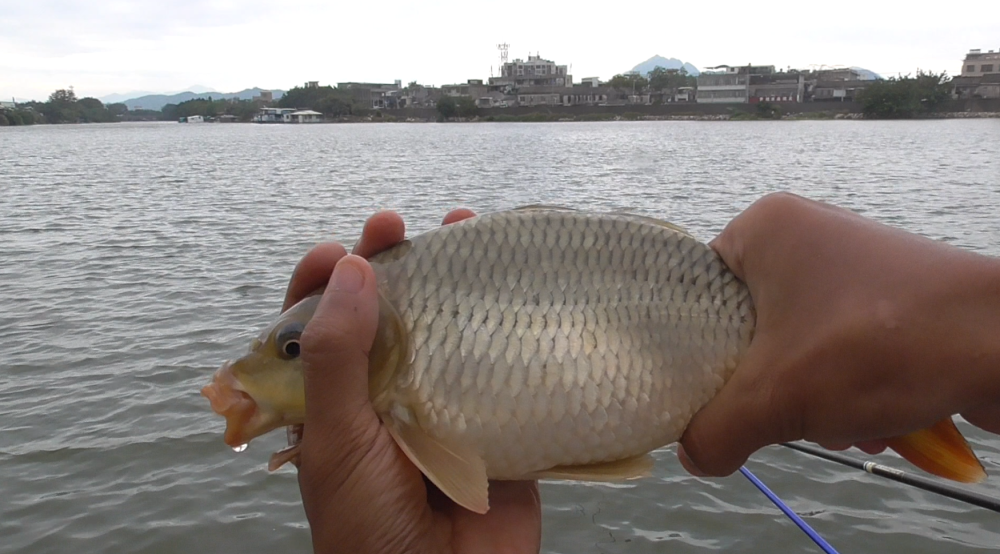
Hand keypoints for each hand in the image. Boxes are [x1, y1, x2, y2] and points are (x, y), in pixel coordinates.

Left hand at [283, 209, 541, 553]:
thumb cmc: (365, 525)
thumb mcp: (335, 438)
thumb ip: (336, 359)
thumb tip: (354, 270)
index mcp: (333, 400)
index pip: (319, 326)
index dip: (328, 281)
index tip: (344, 249)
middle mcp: (386, 393)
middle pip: (386, 314)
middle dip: (390, 264)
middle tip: (395, 224)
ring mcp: (442, 403)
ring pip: (447, 330)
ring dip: (453, 280)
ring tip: (462, 228)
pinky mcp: (495, 421)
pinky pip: (502, 366)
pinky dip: (510, 324)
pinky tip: (519, 287)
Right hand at [678, 192, 999, 475]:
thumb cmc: (882, 344)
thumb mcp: (776, 397)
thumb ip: (715, 431)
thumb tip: (692, 456)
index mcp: (764, 229)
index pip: (695, 295)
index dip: (695, 354)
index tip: (705, 396)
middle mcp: (804, 237)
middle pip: (745, 332)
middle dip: (764, 389)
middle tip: (779, 413)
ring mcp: (849, 268)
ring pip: (793, 351)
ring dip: (809, 401)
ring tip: (841, 422)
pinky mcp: (884, 301)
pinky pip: (836, 352)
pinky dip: (845, 394)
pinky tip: (870, 423)